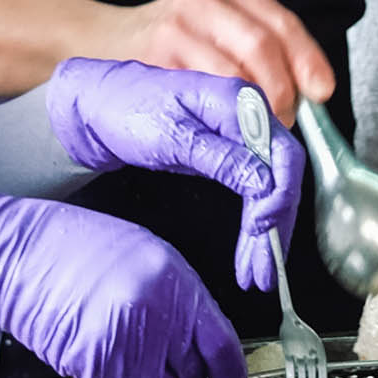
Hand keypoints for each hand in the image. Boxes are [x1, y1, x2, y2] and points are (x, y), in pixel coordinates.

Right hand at [0, 180, 247, 377]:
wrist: (21, 256)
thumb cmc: (81, 248)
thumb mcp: (149, 256)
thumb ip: (181, 299)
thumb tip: (203, 342)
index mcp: (176, 285)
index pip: (221, 344)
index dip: (230, 372)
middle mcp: (156, 319)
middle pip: (192, 376)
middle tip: (171, 363)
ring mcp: (125, 347)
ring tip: (130, 350)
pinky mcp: (95, 368)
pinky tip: (108, 356)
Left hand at [45, 57, 303, 290]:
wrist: (95, 107)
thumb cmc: (125, 110)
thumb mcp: (170, 136)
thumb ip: (220, 158)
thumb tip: (263, 182)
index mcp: (237, 103)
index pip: (282, 154)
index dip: (280, 195)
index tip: (263, 229)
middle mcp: (246, 118)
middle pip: (280, 178)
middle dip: (274, 228)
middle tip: (262, 271)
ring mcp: (238, 137)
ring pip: (269, 191)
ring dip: (265, 235)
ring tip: (256, 274)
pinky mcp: (228, 155)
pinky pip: (252, 193)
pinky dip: (252, 225)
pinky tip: (248, 251)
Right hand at [107, 0, 333, 121]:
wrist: (97, 42)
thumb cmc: (170, 47)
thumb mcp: (217, 31)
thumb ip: (257, 54)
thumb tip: (307, 98)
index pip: (283, 24)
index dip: (308, 61)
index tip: (320, 92)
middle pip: (263, 47)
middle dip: (281, 93)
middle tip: (282, 121)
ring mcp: (176, 25)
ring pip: (234, 74)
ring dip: (253, 110)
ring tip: (255, 128)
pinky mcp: (154, 56)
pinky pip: (201, 92)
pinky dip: (220, 114)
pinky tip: (221, 123)